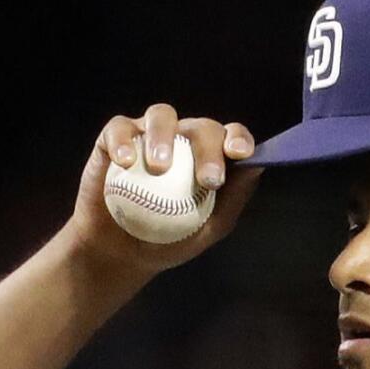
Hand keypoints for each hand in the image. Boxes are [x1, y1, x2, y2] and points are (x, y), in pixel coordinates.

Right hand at [68, 103, 263, 274]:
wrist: (120, 253)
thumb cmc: (169, 239)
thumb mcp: (208, 229)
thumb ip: (233, 198)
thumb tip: (256, 169)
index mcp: (209, 156)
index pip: (229, 135)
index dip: (238, 138)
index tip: (241, 154)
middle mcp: (182, 139)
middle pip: (200, 127)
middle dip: (208, 149)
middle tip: (208, 180)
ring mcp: (147, 136)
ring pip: (161, 116)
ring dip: (163, 136)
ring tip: (161, 167)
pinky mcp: (113, 140)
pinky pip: (118, 128)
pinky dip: (122, 141)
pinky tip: (125, 162)